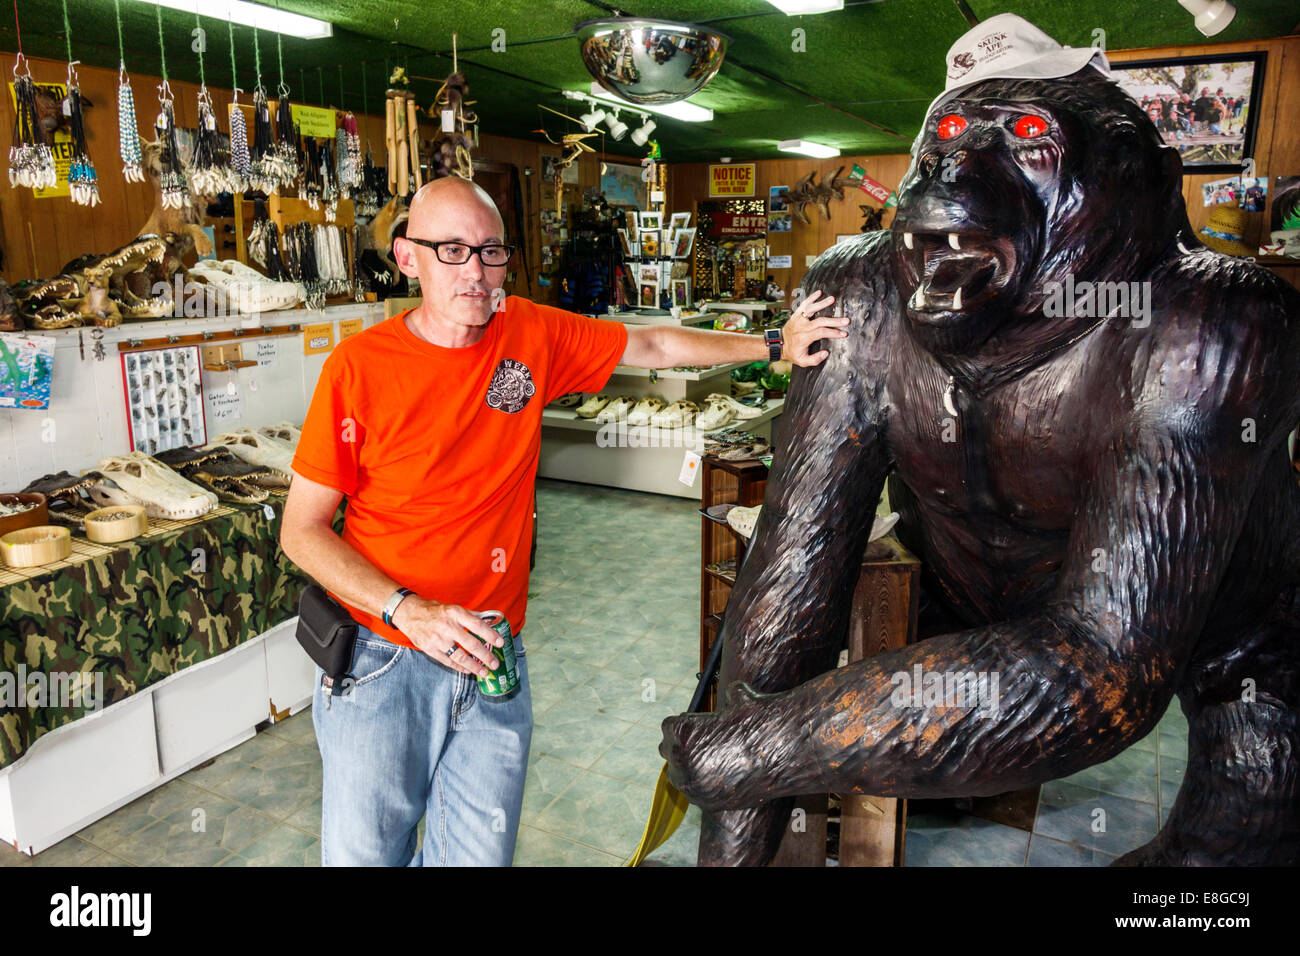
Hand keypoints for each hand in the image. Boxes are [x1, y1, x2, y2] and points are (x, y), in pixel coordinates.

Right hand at [391, 598, 503, 677]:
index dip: (490, 635)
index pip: (477, 625)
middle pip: (471, 644)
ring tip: (484, 672)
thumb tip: (490, 621)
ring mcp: (438, 639)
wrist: (409, 614)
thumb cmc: (434, 611)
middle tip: (495, 664)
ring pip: (460, 657)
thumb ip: (471, 615)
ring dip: (474, 666)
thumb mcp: (453, 608)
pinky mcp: (430, 649)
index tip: (500, 643)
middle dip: (485, 656)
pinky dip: (460, 668)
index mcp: (455, 613)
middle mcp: (447, 626)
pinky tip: (469, 670)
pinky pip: (448, 662)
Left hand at [659, 682, 781, 810]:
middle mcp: (678, 757)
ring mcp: (690, 783)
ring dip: (687, 769)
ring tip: (709, 763)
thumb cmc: (761, 721)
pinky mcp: (704, 803)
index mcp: (681, 730)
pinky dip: (703, 788)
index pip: (670, 726)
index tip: (699, 727)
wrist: (781, 753)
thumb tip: (733, 692)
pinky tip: (720, 779)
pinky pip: (695, 794)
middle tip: (701, 745)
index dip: (687, 724)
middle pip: (667, 750)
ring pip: (677, 776)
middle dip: (681, 746)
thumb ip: (729, 696)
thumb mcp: (741, 698)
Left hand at [782, 290, 848, 366]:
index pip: (822, 333)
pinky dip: (811, 298)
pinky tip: (819, 293)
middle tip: (846, 320)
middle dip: (834, 321)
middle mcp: (802, 326)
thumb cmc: (792, 352)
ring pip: (811, 309)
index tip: (843, 333)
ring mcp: (798, 319)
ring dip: (822, 304)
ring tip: (832, 299)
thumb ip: (814, 359)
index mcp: (804, 337)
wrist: (778, 344)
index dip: (833, 333)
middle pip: (820, 321)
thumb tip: (826, 353)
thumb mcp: (802, 361)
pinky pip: (803, 304)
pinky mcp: (796, 314)